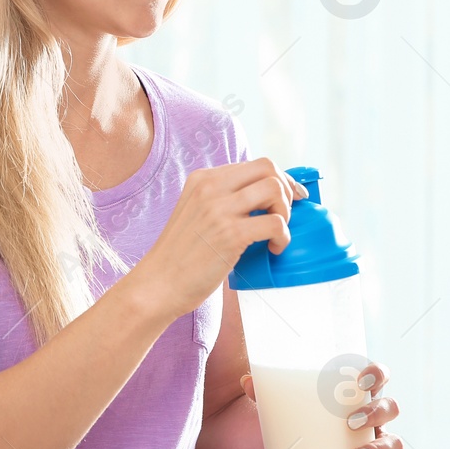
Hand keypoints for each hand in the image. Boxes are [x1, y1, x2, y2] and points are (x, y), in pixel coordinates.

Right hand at [128, 158, 306, 322]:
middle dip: (287, 189)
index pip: (255, 164)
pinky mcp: (230, 234)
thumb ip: (221, 199)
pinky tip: (273, 249)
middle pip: (268, 168)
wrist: (158, 284)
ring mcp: (219, 209)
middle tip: (285, 215)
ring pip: (274, 190)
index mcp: (202, 179)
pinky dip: (283, 237)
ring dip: (285, 212)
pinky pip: (275, 223)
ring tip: (275, 233)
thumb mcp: (194, 212)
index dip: (280, 179)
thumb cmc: (180, 255)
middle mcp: (210, 187)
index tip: (291, 196)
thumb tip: (263, 197)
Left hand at [245, 359, 402, 448]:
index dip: (378, 374)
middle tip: (350, 423)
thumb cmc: (291, 416)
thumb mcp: (278, 404)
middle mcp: (371, 417)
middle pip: (390, 408)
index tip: (361, 381)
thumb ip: (263, 392)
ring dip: (381, 447)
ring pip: (393, 442)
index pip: (378, 376)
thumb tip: (247, 382)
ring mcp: (372, 443)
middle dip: (377, 413)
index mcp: (355, 393)